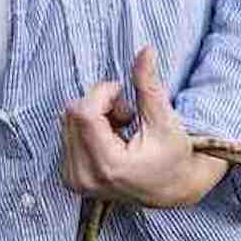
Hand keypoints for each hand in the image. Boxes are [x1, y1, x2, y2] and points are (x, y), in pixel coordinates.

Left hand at [60, 45, 227, 207]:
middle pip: (72, 115)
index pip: (84, 113)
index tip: (122, 92)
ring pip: (67, 123)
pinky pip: (66, 136)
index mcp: (109, 166)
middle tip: (127, 116)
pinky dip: (87, 131)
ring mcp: (75, 180)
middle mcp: (85, 177)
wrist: (173, 190)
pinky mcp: (69, 178)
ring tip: (121, 131)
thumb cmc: (174, 155)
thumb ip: (149, 85)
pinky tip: (110, 141)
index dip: (102, 93)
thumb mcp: (165, 120)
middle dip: (99, 106)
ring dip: (93, 118)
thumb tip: (145, 50)